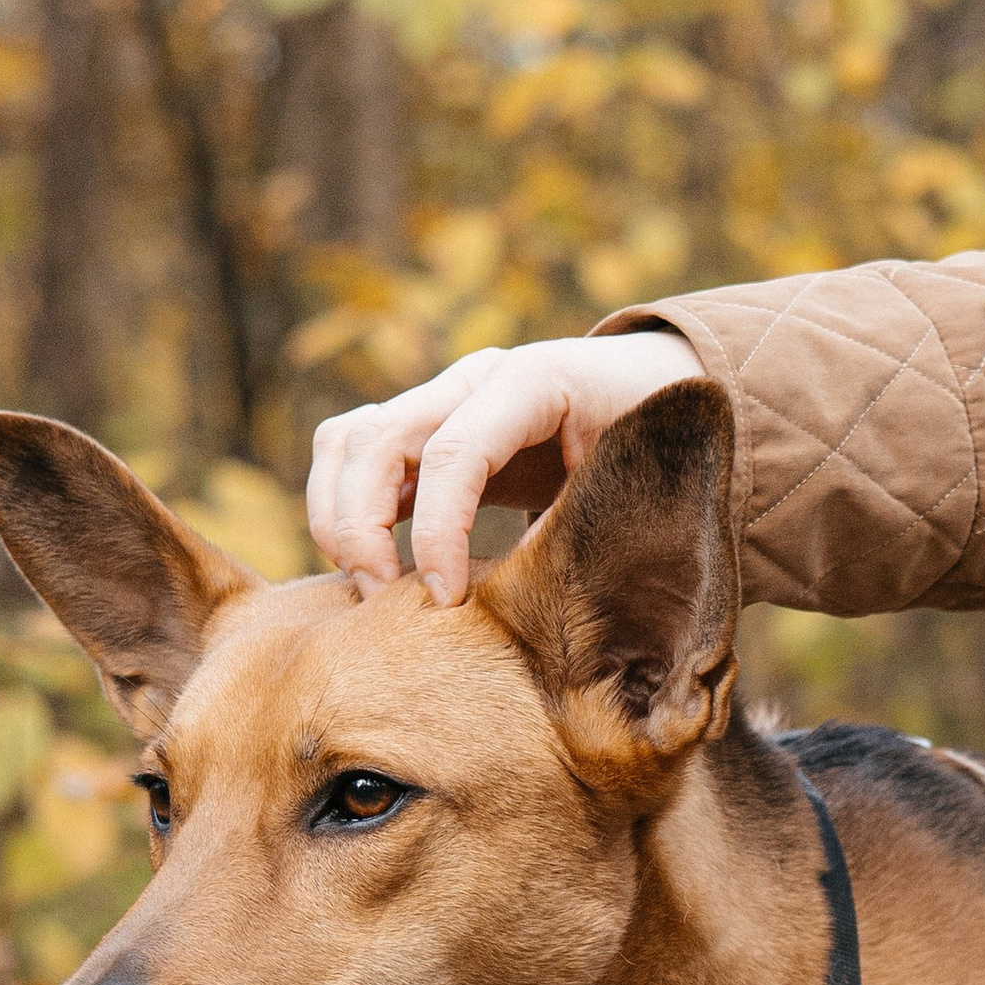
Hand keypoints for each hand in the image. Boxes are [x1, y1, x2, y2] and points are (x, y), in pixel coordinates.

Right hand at [305, 329, 698, 603]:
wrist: (645, 395)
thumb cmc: (646, 450)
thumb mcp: (630, 487)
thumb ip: (579, 527)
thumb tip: (520, 604)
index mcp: (532, 383)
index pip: (454, 453)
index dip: (437, 533)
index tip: (446, 600)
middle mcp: (472, 380)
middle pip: (376, 440)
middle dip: (361, 529)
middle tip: (382, 603)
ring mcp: (438, 396)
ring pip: (346, 441)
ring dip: (337, 517)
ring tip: (368, 588)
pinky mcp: (419, 428)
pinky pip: (350, 454)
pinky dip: (340, 507)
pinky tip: (369, 565)